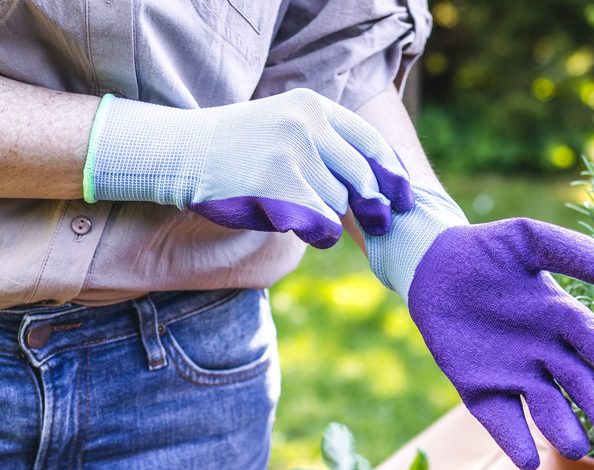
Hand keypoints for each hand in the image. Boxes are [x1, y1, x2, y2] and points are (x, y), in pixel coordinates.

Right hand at [84, 88, 413, 247]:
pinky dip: (320, 233)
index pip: (369, 142)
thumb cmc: (237, 149)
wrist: (181, 153)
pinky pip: (321, 223)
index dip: (393, 173)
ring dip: (329, 216)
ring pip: (338, 202)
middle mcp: (305, 125)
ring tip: (300, 210)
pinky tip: (304, 228)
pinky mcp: (277, 186)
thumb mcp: (283, 127)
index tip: (407, 197)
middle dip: (376, 205)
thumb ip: (323, 143)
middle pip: (360, 177)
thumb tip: (372, 182)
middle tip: (383, 223)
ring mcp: (290, 154)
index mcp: (311, 107)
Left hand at [366, 186, 593, 469]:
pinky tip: (525, 459)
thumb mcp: (525, 239)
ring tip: (573, 447)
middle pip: (577, 383)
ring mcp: (511, 374)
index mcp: (561, 318)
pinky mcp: (479, 388)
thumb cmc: (484, 251)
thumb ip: (566, 250)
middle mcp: (544, 352)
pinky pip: (500, 418)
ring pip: (544, 408)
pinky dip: (513, 439)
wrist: (433, 267)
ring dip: (560, 429)